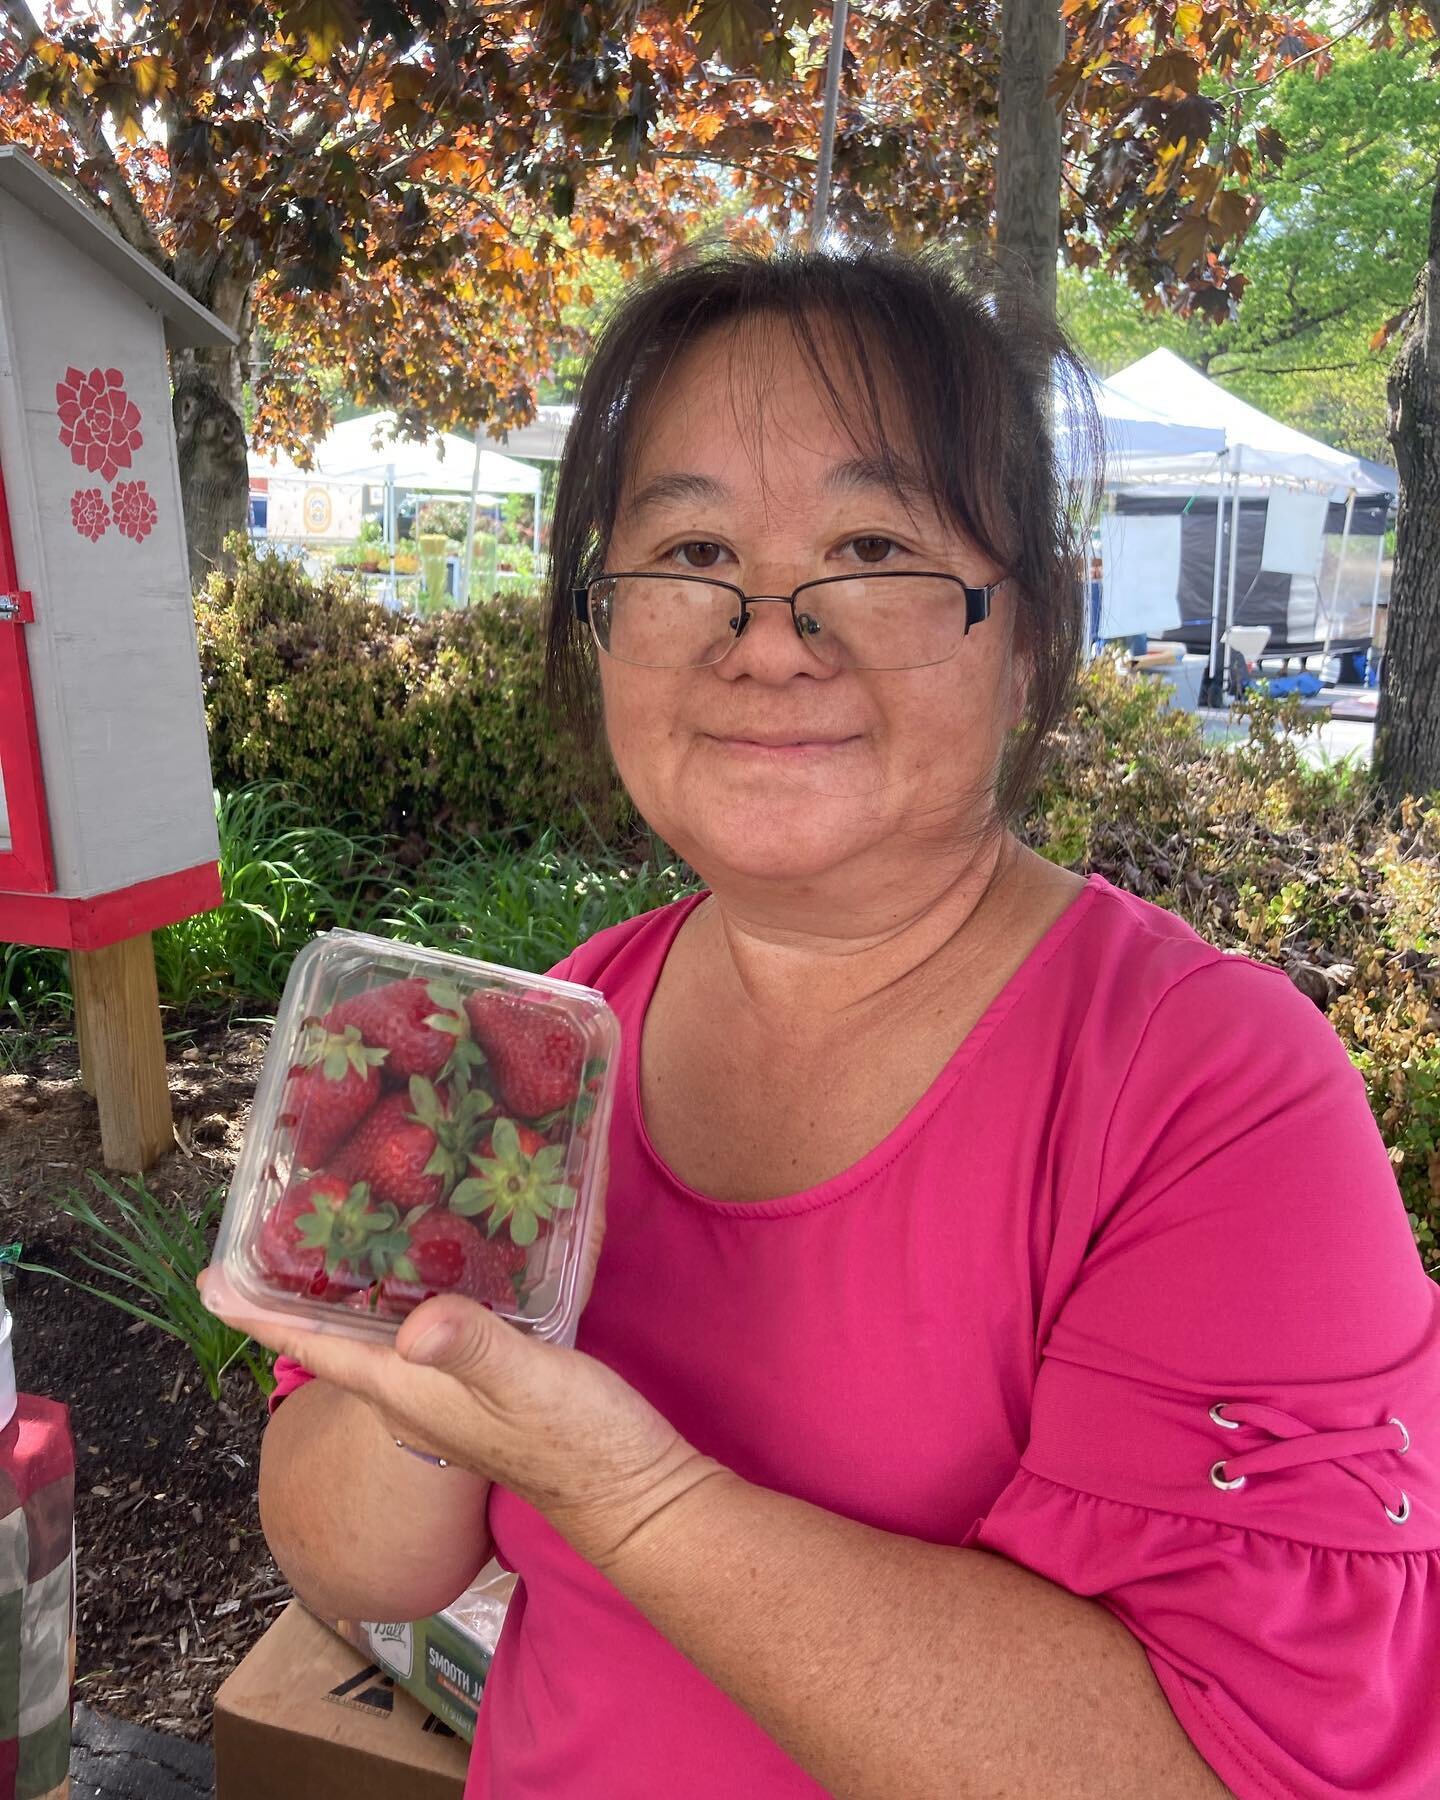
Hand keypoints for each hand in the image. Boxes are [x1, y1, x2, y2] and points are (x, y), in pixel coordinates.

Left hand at [199, 1268, 719, 1568]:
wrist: (633, 1491)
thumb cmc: (579, 1444)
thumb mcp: (530, 1385)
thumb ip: (474, 1349)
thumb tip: (412, 1325)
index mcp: (408, 1386)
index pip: (315, 1347)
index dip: (258, 1313)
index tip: (211, 1276)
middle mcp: (417, 1385)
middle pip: (335, 1332)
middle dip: (297, 1285)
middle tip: (275, 1222)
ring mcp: (451, 1384)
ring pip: (381, 1324)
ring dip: (353, 1281)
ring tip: (340, 1222)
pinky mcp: (489, 1373)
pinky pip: (430, 1319)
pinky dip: (419, 1280)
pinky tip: (440, 1248)